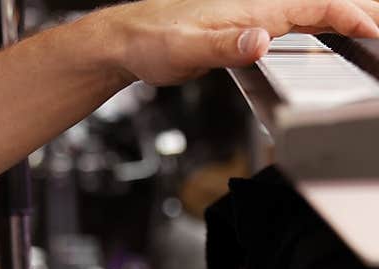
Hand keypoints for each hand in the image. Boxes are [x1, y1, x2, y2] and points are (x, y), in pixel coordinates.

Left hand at [95, 0, 378, 85]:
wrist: (129, 39)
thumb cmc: (153, 41)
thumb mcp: (186, 49)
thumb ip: (226, 46)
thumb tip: (261, 40)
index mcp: (255, 6)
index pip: (317, 7)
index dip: (352, 17)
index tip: (376, 32)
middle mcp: (260, 5)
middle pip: (324, 2)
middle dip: (362, 10)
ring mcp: (256, 15)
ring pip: (315, 9)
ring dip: (348, 14)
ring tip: (373, 26)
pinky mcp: (247, 27)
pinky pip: (298, 21)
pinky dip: (324, 23)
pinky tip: (332, 30)